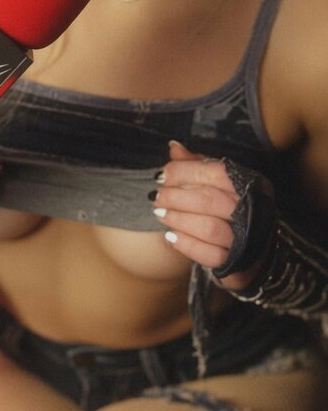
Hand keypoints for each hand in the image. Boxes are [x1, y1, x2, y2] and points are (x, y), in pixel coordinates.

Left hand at [150, 141, 267, 289]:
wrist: (255, 251)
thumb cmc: (230, 210)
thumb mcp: (217, 183)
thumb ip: (196, 166)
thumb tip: (174, 147)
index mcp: (248, 185)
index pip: (216, 172)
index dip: (184, 172)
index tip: (161, 175)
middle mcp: (251, 210)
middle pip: (209, 199)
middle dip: (176, 197)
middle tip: (156, 197)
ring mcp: (246, 238)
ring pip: (209, 227)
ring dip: (178, 220)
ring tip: (160, 214)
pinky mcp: (237, 263)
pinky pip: (210, 255)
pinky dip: (187, 245)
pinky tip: (170, 237)